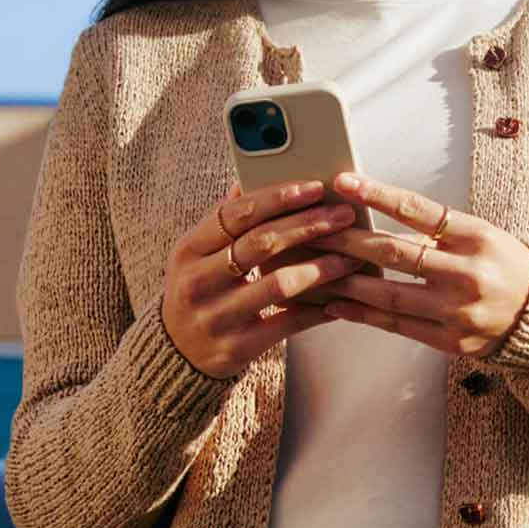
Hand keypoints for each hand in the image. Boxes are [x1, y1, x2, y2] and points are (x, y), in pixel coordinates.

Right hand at [159, 178, 372, 378]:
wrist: (177, 353)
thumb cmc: (198, 291)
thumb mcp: (197, 254)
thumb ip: (225, 220)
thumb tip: (249, 174)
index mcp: (188, 249)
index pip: (237, 213)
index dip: (279, 197)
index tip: (315, 187)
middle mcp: (198, 282)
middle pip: (261, 243)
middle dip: (308, 225)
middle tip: (343, 217)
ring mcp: (217, 317)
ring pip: (279, 283)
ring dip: (321, 267)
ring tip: (351, 257)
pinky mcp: (238, 347)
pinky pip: (287, 323)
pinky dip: (317, 309)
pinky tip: (340, 298)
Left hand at [300, 169, 528, 357]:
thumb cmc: (504, 266)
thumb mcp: (481, 236)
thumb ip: (437, 230)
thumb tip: (377, 217)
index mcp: (476, 237)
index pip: (418, 210)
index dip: (377, 194)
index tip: (343, 182)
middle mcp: (467, 274)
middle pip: (395, 253)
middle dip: (346, 240)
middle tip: (311, 229)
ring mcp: (458, 312)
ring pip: (388, 294)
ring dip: (345, 281)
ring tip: (312, 269)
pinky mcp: (451, 342)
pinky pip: (397, 326)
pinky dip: (363, 315)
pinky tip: (336, 305)